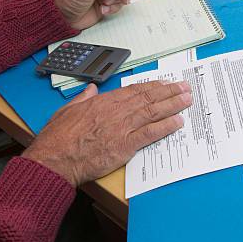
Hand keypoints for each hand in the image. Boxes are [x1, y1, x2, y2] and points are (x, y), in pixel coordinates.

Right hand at [22, 81, 191, 187]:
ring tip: (187, 100)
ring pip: (153, 112)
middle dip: (169, 92)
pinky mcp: (125, 145)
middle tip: (185, 88)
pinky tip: (178, 122)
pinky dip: (165, 126)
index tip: (165, 83)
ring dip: (173, 105)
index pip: (134, 90)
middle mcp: (116, 111)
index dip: (153, 86)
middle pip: (148, 98)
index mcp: (103, 101)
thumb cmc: (58, 137)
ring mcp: (122, 127)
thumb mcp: (67, 110)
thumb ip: (82, 98)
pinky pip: (150, 133)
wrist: (55, 157)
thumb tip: (90, 89)